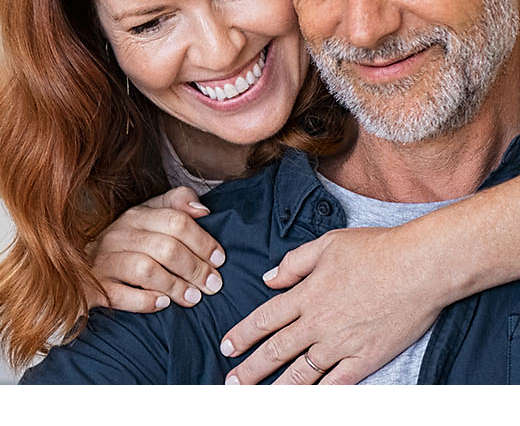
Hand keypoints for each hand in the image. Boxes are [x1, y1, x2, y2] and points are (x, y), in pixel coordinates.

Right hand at [85, 186, 225, 312]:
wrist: (81, 269)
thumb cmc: (126, 245)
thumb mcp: (149, 218)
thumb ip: (176, 205)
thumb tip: (203, 210)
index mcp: (136, 216)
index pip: (176, 220)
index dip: (203, 241)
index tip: (220, 260)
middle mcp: (118, 235)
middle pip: (166, 247)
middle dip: (195, 268)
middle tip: (213, 286)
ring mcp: (104, 261)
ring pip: (145, 270)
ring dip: (175, 286)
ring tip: (193, 298)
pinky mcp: (95, 287)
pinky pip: (121, 295)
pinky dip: (145, 301)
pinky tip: (162, 304)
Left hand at [218, 227, 443, 383]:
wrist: (421, 267)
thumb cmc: (376, 249)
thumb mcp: (326, 244)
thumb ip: (294, 263)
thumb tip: (269, 279)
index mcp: (306, 295)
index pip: (264, 320)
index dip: (242, 335)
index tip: (226, 347)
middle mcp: (318, 323)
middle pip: (276, 351)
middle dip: (250, 369)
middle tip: (231, 383)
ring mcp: (342, 343)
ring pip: (301, 373)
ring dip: (277, 387)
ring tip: (257, 398)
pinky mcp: (367, 357)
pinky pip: (337, 382)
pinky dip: (319, 393)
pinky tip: (306, 402)